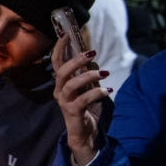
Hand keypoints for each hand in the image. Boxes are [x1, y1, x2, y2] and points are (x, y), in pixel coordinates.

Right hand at [52, 34, 110, 165]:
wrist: (85, 132)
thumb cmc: (85, 108)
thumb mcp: (88, 86)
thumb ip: (87, 72)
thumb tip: (92, 58)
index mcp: (62, 83)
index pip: (56, 62)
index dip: (60, 48)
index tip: (67, 34)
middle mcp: (60, 91)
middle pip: (61, 71)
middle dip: (75, 60)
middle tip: (91, 52)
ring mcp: (65, 102)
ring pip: (71, 84)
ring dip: (88, 76)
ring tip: (105, 73)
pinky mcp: (73, 112)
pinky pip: (84, 100)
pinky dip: (97, 93)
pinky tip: (108, 90)